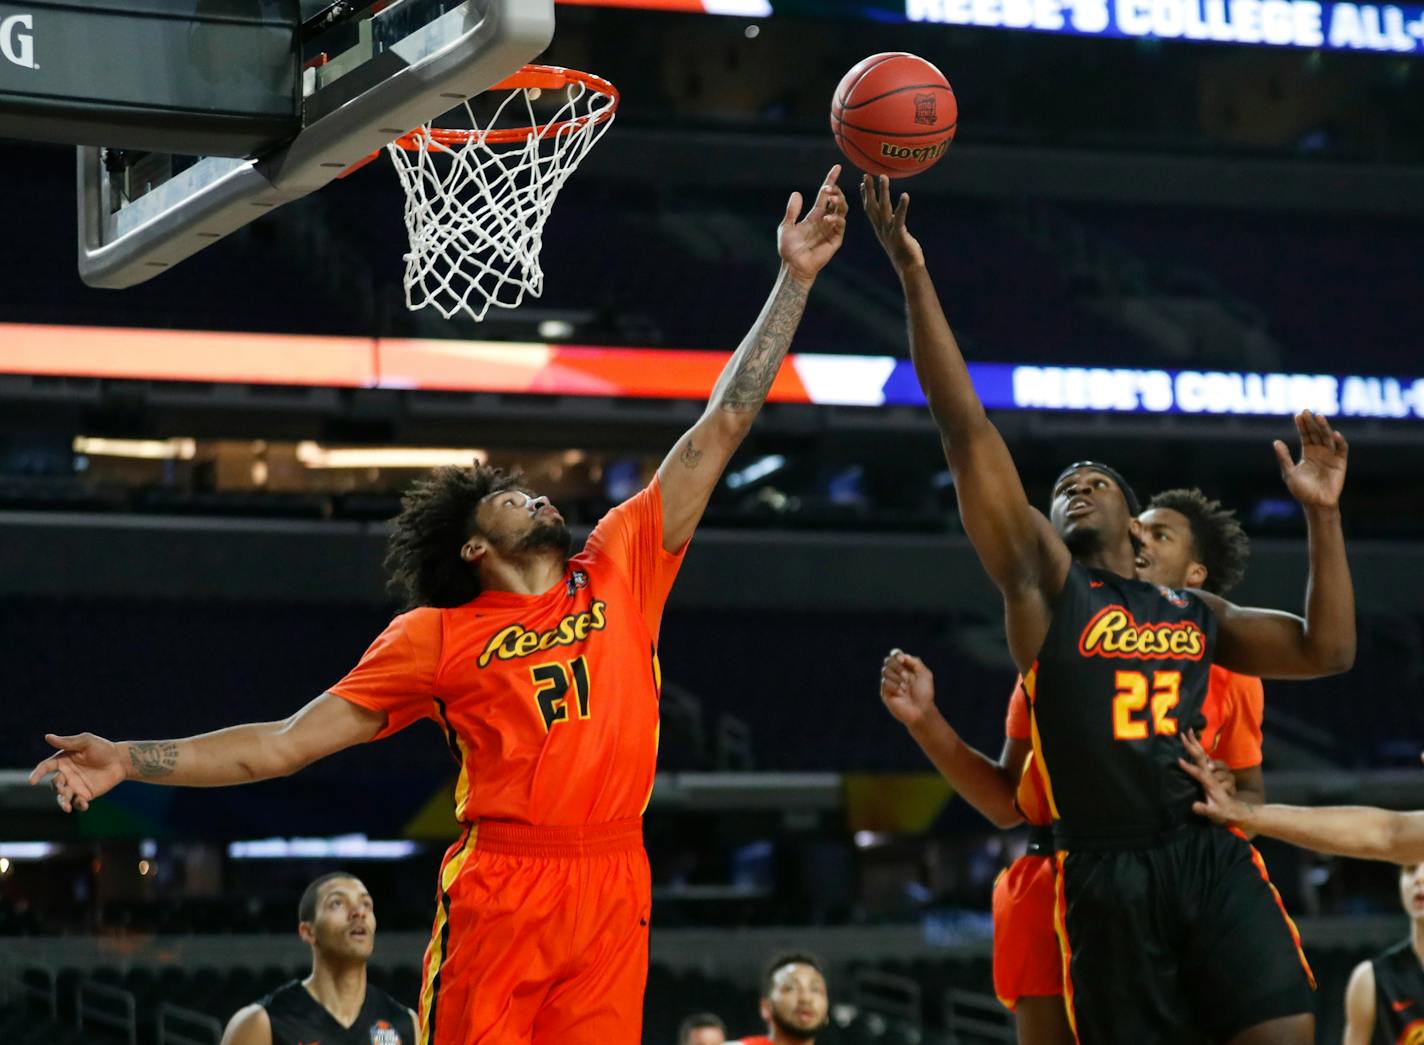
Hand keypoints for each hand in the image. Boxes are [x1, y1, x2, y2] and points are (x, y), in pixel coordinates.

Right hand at [28, 733, 126, 812]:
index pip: (45, 767)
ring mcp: (75, 785)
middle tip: (64, 789)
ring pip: (63, 796)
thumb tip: (48, 737)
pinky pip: (78, 802)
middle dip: (57, 788)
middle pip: (55, 784)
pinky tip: (83, 805)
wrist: (121, 760)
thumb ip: (68, 742)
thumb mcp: (86, 742)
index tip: (32, 781)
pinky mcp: (85, 794)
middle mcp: (66, 774)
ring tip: (67, 807)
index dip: (37, 774)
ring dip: (63, 802)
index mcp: (63, 760)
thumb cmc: (103, 748)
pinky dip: (78, 805)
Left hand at [778, 165, 847, 283]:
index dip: (831, 180)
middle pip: (837, 199)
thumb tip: (796, 193)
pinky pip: (840, 225)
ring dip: (838, 201)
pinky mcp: (835, 240)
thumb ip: (792, 211)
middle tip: (828, 188)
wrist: (793, 266)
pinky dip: (835, 219)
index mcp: (815, 215)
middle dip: (835, 190)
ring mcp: (832, 229)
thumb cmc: (789, 249)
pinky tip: (826, 219)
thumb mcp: (787, 226)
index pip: (826, 194)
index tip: (837, 167)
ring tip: (830, 198)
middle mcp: (825, 220)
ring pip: (842, 210)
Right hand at [859, 174, 924, 272]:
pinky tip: (905, 195)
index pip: (869, 209)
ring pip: (884, 208)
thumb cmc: (904, 253)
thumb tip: (897, 223)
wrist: (907, 268)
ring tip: (883, 176)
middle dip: (869, 190)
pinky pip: (899, 218)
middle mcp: (881, 228)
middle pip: (872, 205)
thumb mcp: (896, 237)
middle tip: (866, 174)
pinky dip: (902, 206)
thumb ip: (895, 228)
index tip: (863, 183)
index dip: (866, 196)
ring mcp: (889, 230)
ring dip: (883, 191)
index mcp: (879, 228)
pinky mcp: (899, 233)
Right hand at [879, 648, 936, 728]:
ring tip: (906, 688)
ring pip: (885, 670)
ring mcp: (890, 683)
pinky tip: (901, 693)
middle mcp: (896, 674)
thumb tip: (903, 656)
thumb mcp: (925, 674)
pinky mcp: (885, 693)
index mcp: (905, 668)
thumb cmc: (925, 694)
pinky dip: (895, 686)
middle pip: (888, 661)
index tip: (902, 660)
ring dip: (897, 677)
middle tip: (906, 677)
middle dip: (897, 666)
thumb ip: (915, 662)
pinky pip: (885, 682)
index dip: (896, 654)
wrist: (921, 710)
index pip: (895, 655)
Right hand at [1178, 729, 1248, 827]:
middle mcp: (1211, 775)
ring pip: (1202, 755)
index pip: (1200, 773)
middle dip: (1192, 746)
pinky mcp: (1210, 773)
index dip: (1190, 767)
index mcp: (1211, 784)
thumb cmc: (1224, 812)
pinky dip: (1198, 749)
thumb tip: (1194, 805)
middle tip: (1183, 734)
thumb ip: (1205, 809)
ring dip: (1195, 743)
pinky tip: (1194, 743)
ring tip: (1188, 731)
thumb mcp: (1215, 814)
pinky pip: (1203, 757)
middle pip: (1201, 758)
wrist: (1236, 810)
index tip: (1179, 760)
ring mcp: (1211, 773)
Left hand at [1274, 410, 1347, 510]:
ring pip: (1327, 438)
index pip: (1305, 435)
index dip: (1302, 425)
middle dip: (1311, 423)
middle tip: (1306, 411)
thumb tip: (1276, 441)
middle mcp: (1320, 452)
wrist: (1316, 504)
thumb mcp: (1290, 473)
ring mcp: (1331, 456)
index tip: (1298, 415)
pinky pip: (1341, 449)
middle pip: (1316, 433)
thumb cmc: (1301, 490)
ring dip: (1324, 427)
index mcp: (1308, 453)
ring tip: (1318, 417)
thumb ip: (1284, 458)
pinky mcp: (1340, 462)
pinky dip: (1339, 441)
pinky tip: (1334, 434)